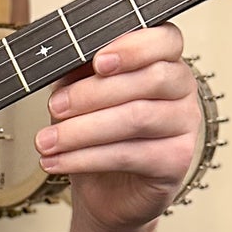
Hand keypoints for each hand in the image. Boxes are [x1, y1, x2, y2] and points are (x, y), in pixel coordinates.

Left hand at [34, 24, 198, 231]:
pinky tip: (59, 161)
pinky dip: (86, 159)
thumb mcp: (81, 93)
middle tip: (56, 106)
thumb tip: (60, 59)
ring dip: (82, 130)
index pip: (165, 39)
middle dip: (93, 93)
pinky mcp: (177, 160)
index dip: (133, 48)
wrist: (106, 192)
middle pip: (150, 79)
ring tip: (47, 141)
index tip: (97, 62)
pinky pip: (130, 154)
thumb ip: (79, 71)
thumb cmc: (97, 134)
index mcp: (162, 59)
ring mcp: (184, 123)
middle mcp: (181, 87)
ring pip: (137, 118)